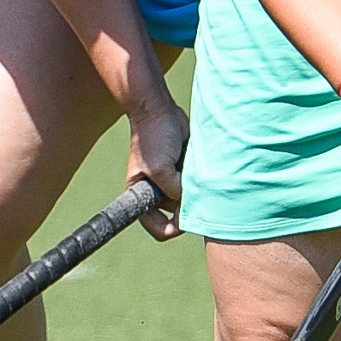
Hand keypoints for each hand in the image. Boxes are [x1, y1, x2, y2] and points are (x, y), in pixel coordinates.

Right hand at [124, 102, 189, 239]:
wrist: (160, 110)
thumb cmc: (153, 138)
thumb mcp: (161, 170)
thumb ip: (175, 191)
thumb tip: (195, 203)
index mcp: (140, 194)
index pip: (155, 225)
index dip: (170, 230)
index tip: (182, 225)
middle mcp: (156, 191)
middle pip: (176, 214)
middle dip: (187, 209)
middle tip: (194, 197)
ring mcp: (171, 180)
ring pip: (189, 198)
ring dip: (195, 192)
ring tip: (192, 174)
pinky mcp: (184, 169)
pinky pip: (196, 183)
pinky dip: (200, 179)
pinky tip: (198, 167)